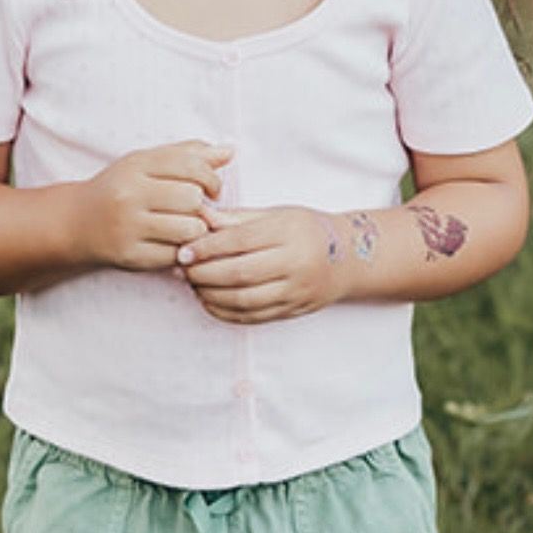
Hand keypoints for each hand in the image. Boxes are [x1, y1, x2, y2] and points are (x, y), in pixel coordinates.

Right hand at [81, 140, 232, 270]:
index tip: (212, 189)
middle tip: (195, 211)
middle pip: (193, 198)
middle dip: (202, 206)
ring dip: (195, 230)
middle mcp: (129, 194)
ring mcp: (128, 226)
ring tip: (184, 228)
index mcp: (136, 165)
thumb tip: (229, 151)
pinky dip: (180, 251)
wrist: (78, 223)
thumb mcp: (148, 164)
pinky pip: (175, 255)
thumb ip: (188, 155)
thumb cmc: (122, 190)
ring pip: (189, 229)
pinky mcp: (130, 255)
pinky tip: (170, 243)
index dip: (212, 178)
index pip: (191, 165)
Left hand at [178, 201, 346, 322]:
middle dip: (203, 273)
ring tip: (193, 284)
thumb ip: (236, 219)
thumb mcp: (276, 215)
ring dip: (210, 295)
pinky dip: (224, 311)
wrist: (349, 258)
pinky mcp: (293, 310)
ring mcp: (295, 291)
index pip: (239, 241)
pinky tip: (210, 300)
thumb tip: (198, 216)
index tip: (183, 251)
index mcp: (289, 232)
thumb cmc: (306, 230)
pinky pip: (252, 317)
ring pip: (243, 300)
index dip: (206, 247)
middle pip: (238, 273)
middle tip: (183, 270)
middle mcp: (295, 263)